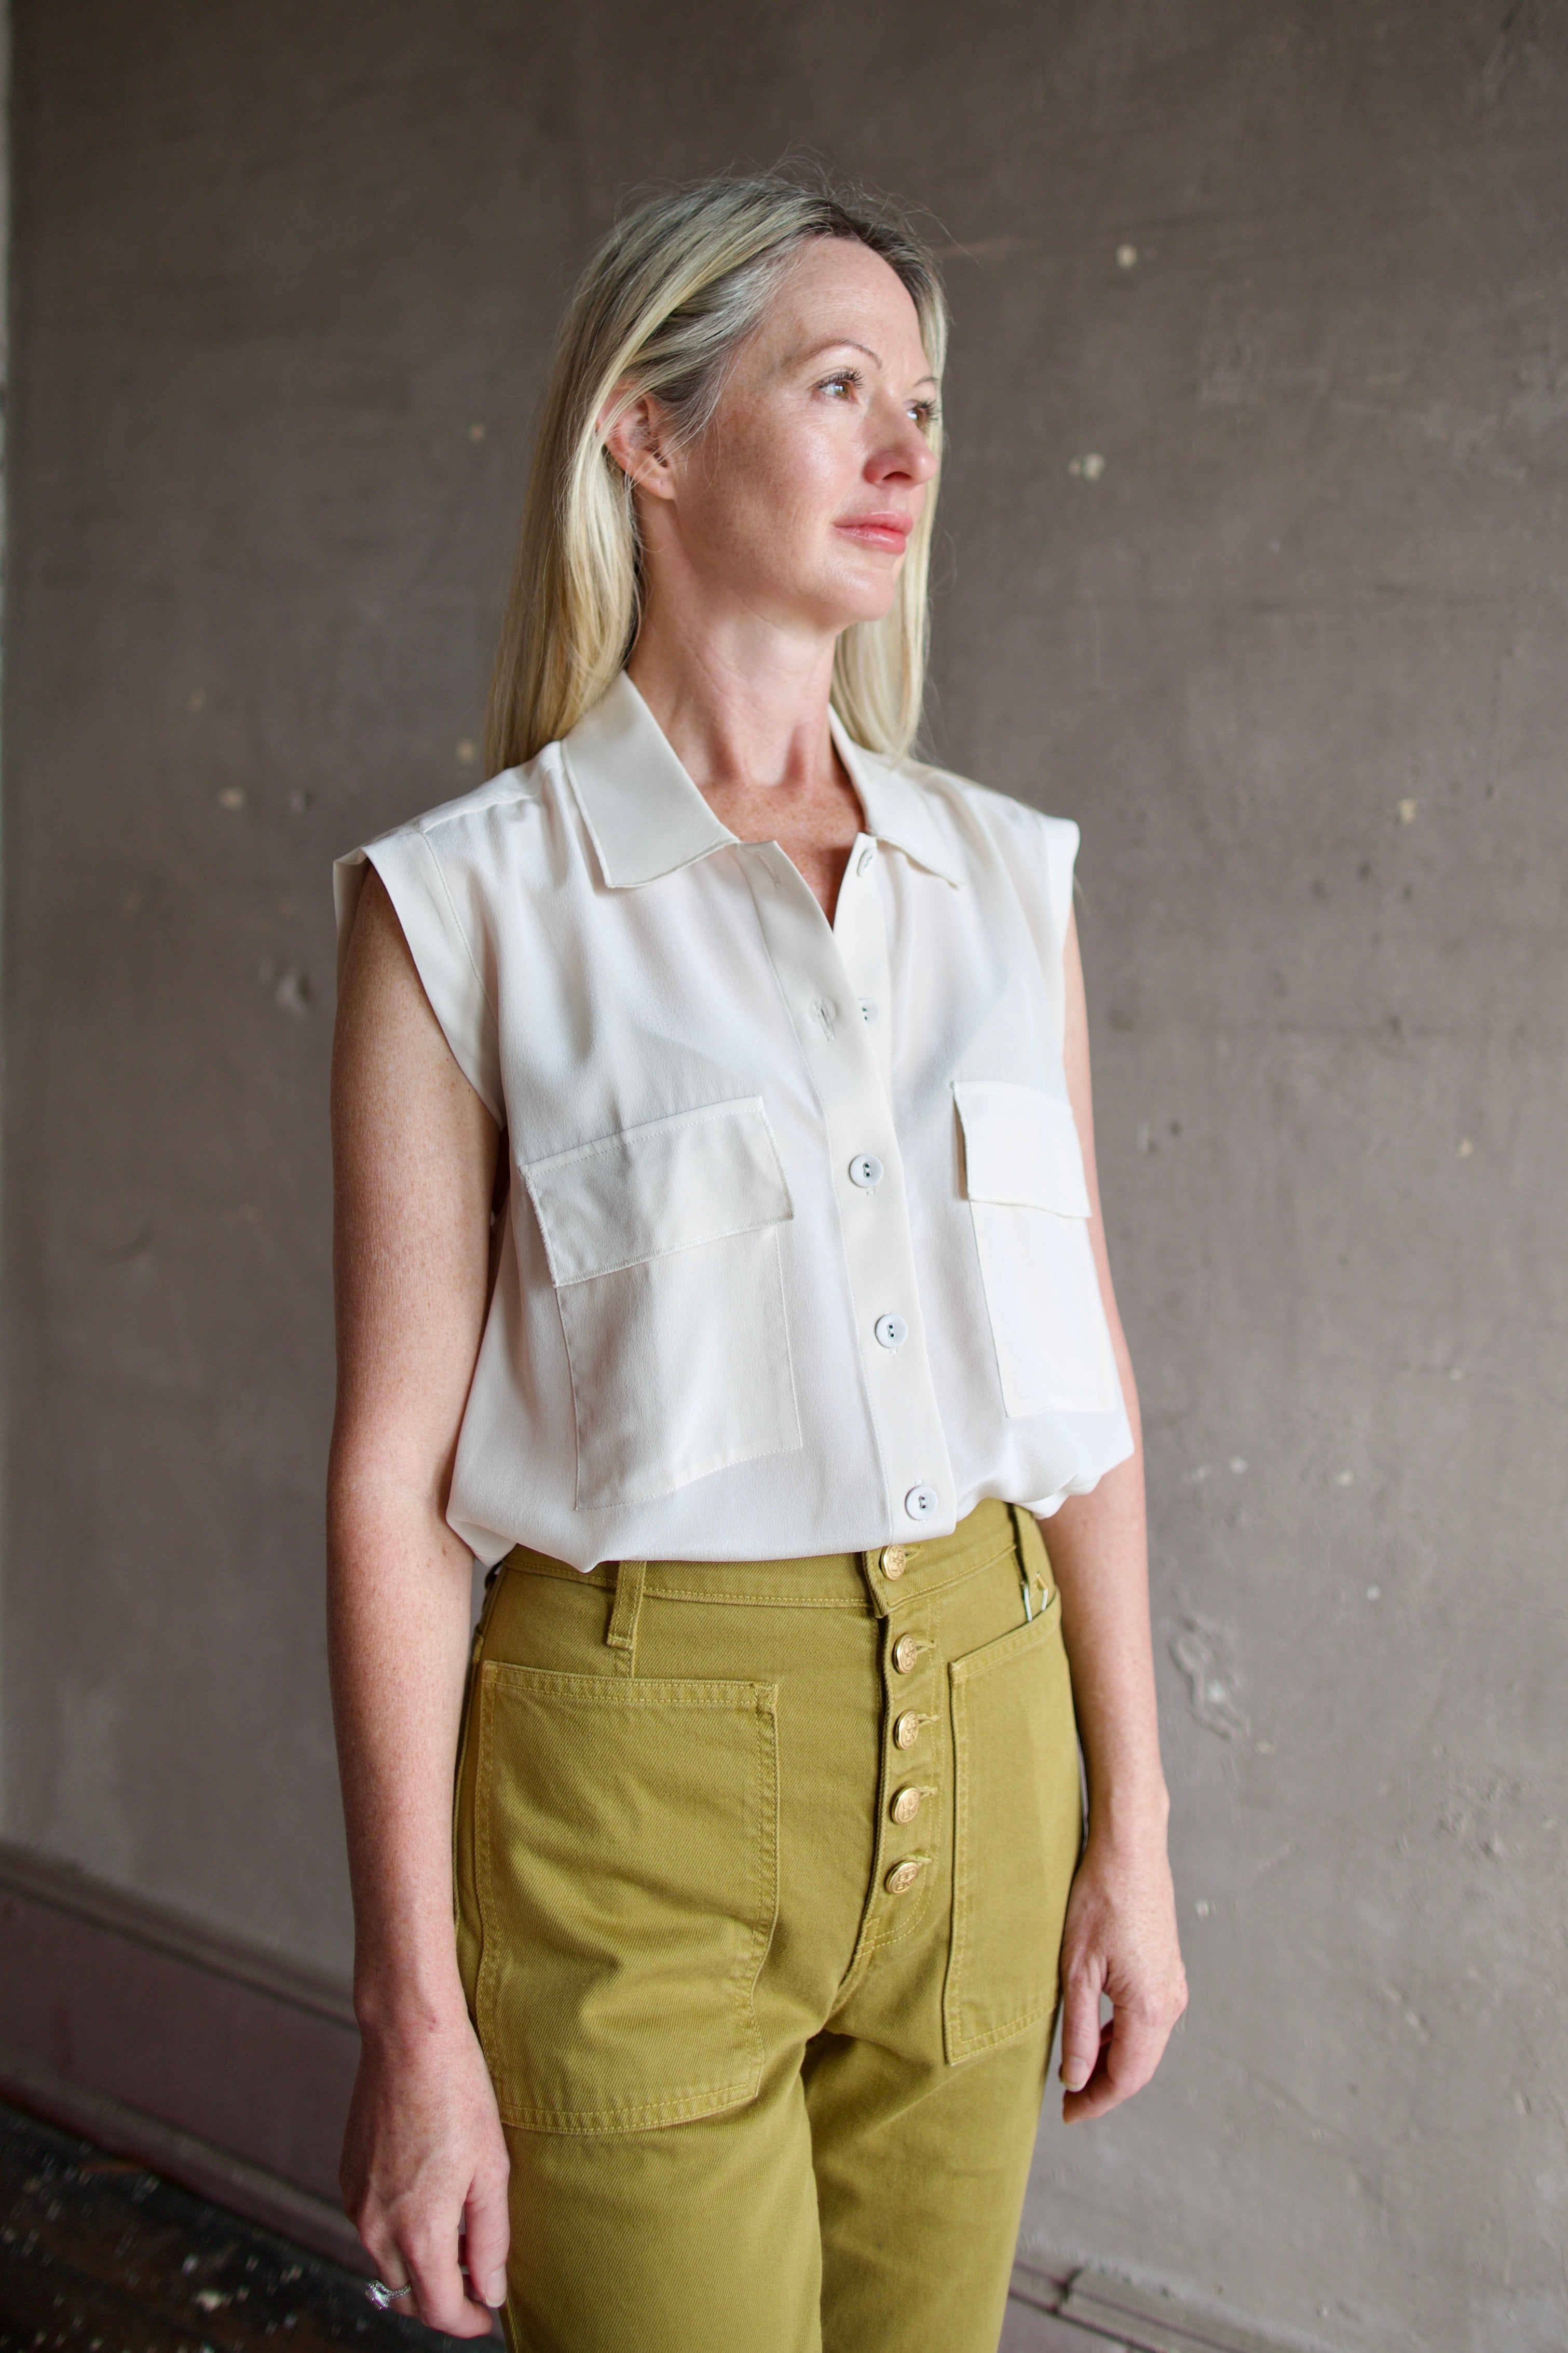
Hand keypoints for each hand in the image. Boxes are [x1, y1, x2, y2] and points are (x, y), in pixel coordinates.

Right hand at [340, 2005, 510, 2334]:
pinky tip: (428, 2197)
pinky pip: (372, 2227)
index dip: (466, 2322)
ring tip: (458, 2232)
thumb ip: (490, 2239)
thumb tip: (490, 2291)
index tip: (487, 2316)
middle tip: (478, 2275)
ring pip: (387, 2262)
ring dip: (419, 2264)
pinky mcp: (347, 2177)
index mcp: (417, 2231)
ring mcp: (356, 2202)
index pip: (437, 2310)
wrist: (407, 2039)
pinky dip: (398, 2231)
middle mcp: (376, 2227)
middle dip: (442, 2297)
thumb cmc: (457, 2094)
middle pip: (408, 2293)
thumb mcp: (492, 2169)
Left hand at [1056, 1826, 1186, 2123]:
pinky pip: (1149, 2019)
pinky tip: (1098, 2033)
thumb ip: (1080, 2031)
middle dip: (1104, 2088)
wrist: (1130, 1851)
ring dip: (1113, 2062)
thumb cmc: (1098, 1903)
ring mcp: (1173, 1983)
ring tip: (1076, 2072)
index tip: (1066, 2115)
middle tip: (1068, 2103)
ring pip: (1145, 2043)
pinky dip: (1124, 2036)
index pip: (1126, 2077)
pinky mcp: (1168, 1968)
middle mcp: (1171, 2002)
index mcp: (1151, 2008)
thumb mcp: (1077, 1971)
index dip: (1096, 2101)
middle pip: (1140, 2066)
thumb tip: (1076, 2081)